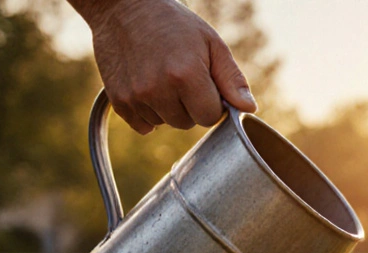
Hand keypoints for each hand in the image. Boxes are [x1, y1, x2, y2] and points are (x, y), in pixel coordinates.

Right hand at [71, 0, 257, 133]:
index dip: (211, 102)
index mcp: (186, 75)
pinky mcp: (118, 100)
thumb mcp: (210, 43)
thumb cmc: (173, 24)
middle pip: (187, 123)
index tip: (205, 84)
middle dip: (190, 106)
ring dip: (168, 108)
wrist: (123, 8)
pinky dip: (148, 112)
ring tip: (162, 76)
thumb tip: (249, 108)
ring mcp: (135, 96)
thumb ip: (231, 78)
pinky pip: (143, 126)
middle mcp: (158, 89)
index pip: (210, 117)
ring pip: (165, 124)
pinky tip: (147, 86)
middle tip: (182, 76)